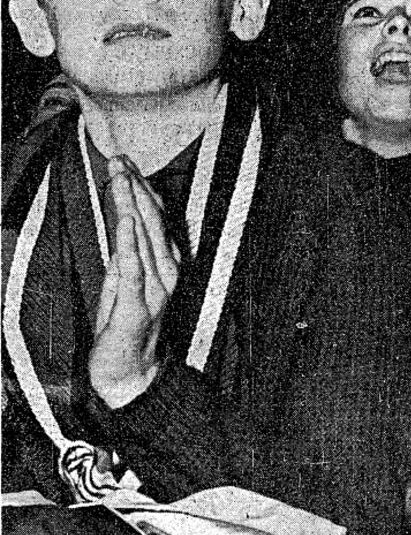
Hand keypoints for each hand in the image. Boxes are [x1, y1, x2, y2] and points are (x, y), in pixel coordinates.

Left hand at [89, 157, 179, 407]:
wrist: (131, 376)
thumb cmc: (126, 332)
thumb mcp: (123, 286)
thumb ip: (126, 256)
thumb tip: (123, 224)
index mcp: (165, 268)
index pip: (156, 221)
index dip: (142, 190)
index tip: (127, 164)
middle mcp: (165, 275)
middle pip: (151, 222)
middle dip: (135, 187)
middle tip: (120, 159)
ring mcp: (154, 290)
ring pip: (144, 237)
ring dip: (132, 204)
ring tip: (121, 176)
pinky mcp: (137, 306)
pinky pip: (133, 268)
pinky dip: (130, 242)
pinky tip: (125, 219)